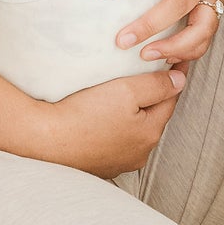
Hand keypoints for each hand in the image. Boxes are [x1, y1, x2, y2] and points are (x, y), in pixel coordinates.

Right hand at [25, 67, 185, 176]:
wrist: (44, 140)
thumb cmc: (84, 114)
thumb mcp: (126, 90)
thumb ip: (157, 85)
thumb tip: (180, 81)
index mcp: (149, 133)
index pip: (170, 99)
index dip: (173, 77)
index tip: (174, 58)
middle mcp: (138, 153)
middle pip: (152, 117)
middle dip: (152, 97)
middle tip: (148, 74)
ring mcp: (117, 162)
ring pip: (132, 131)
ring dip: (131, 116)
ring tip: (121, 97)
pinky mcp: (96, 165)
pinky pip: (111, 141)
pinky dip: (111, 128)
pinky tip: (99, 118)